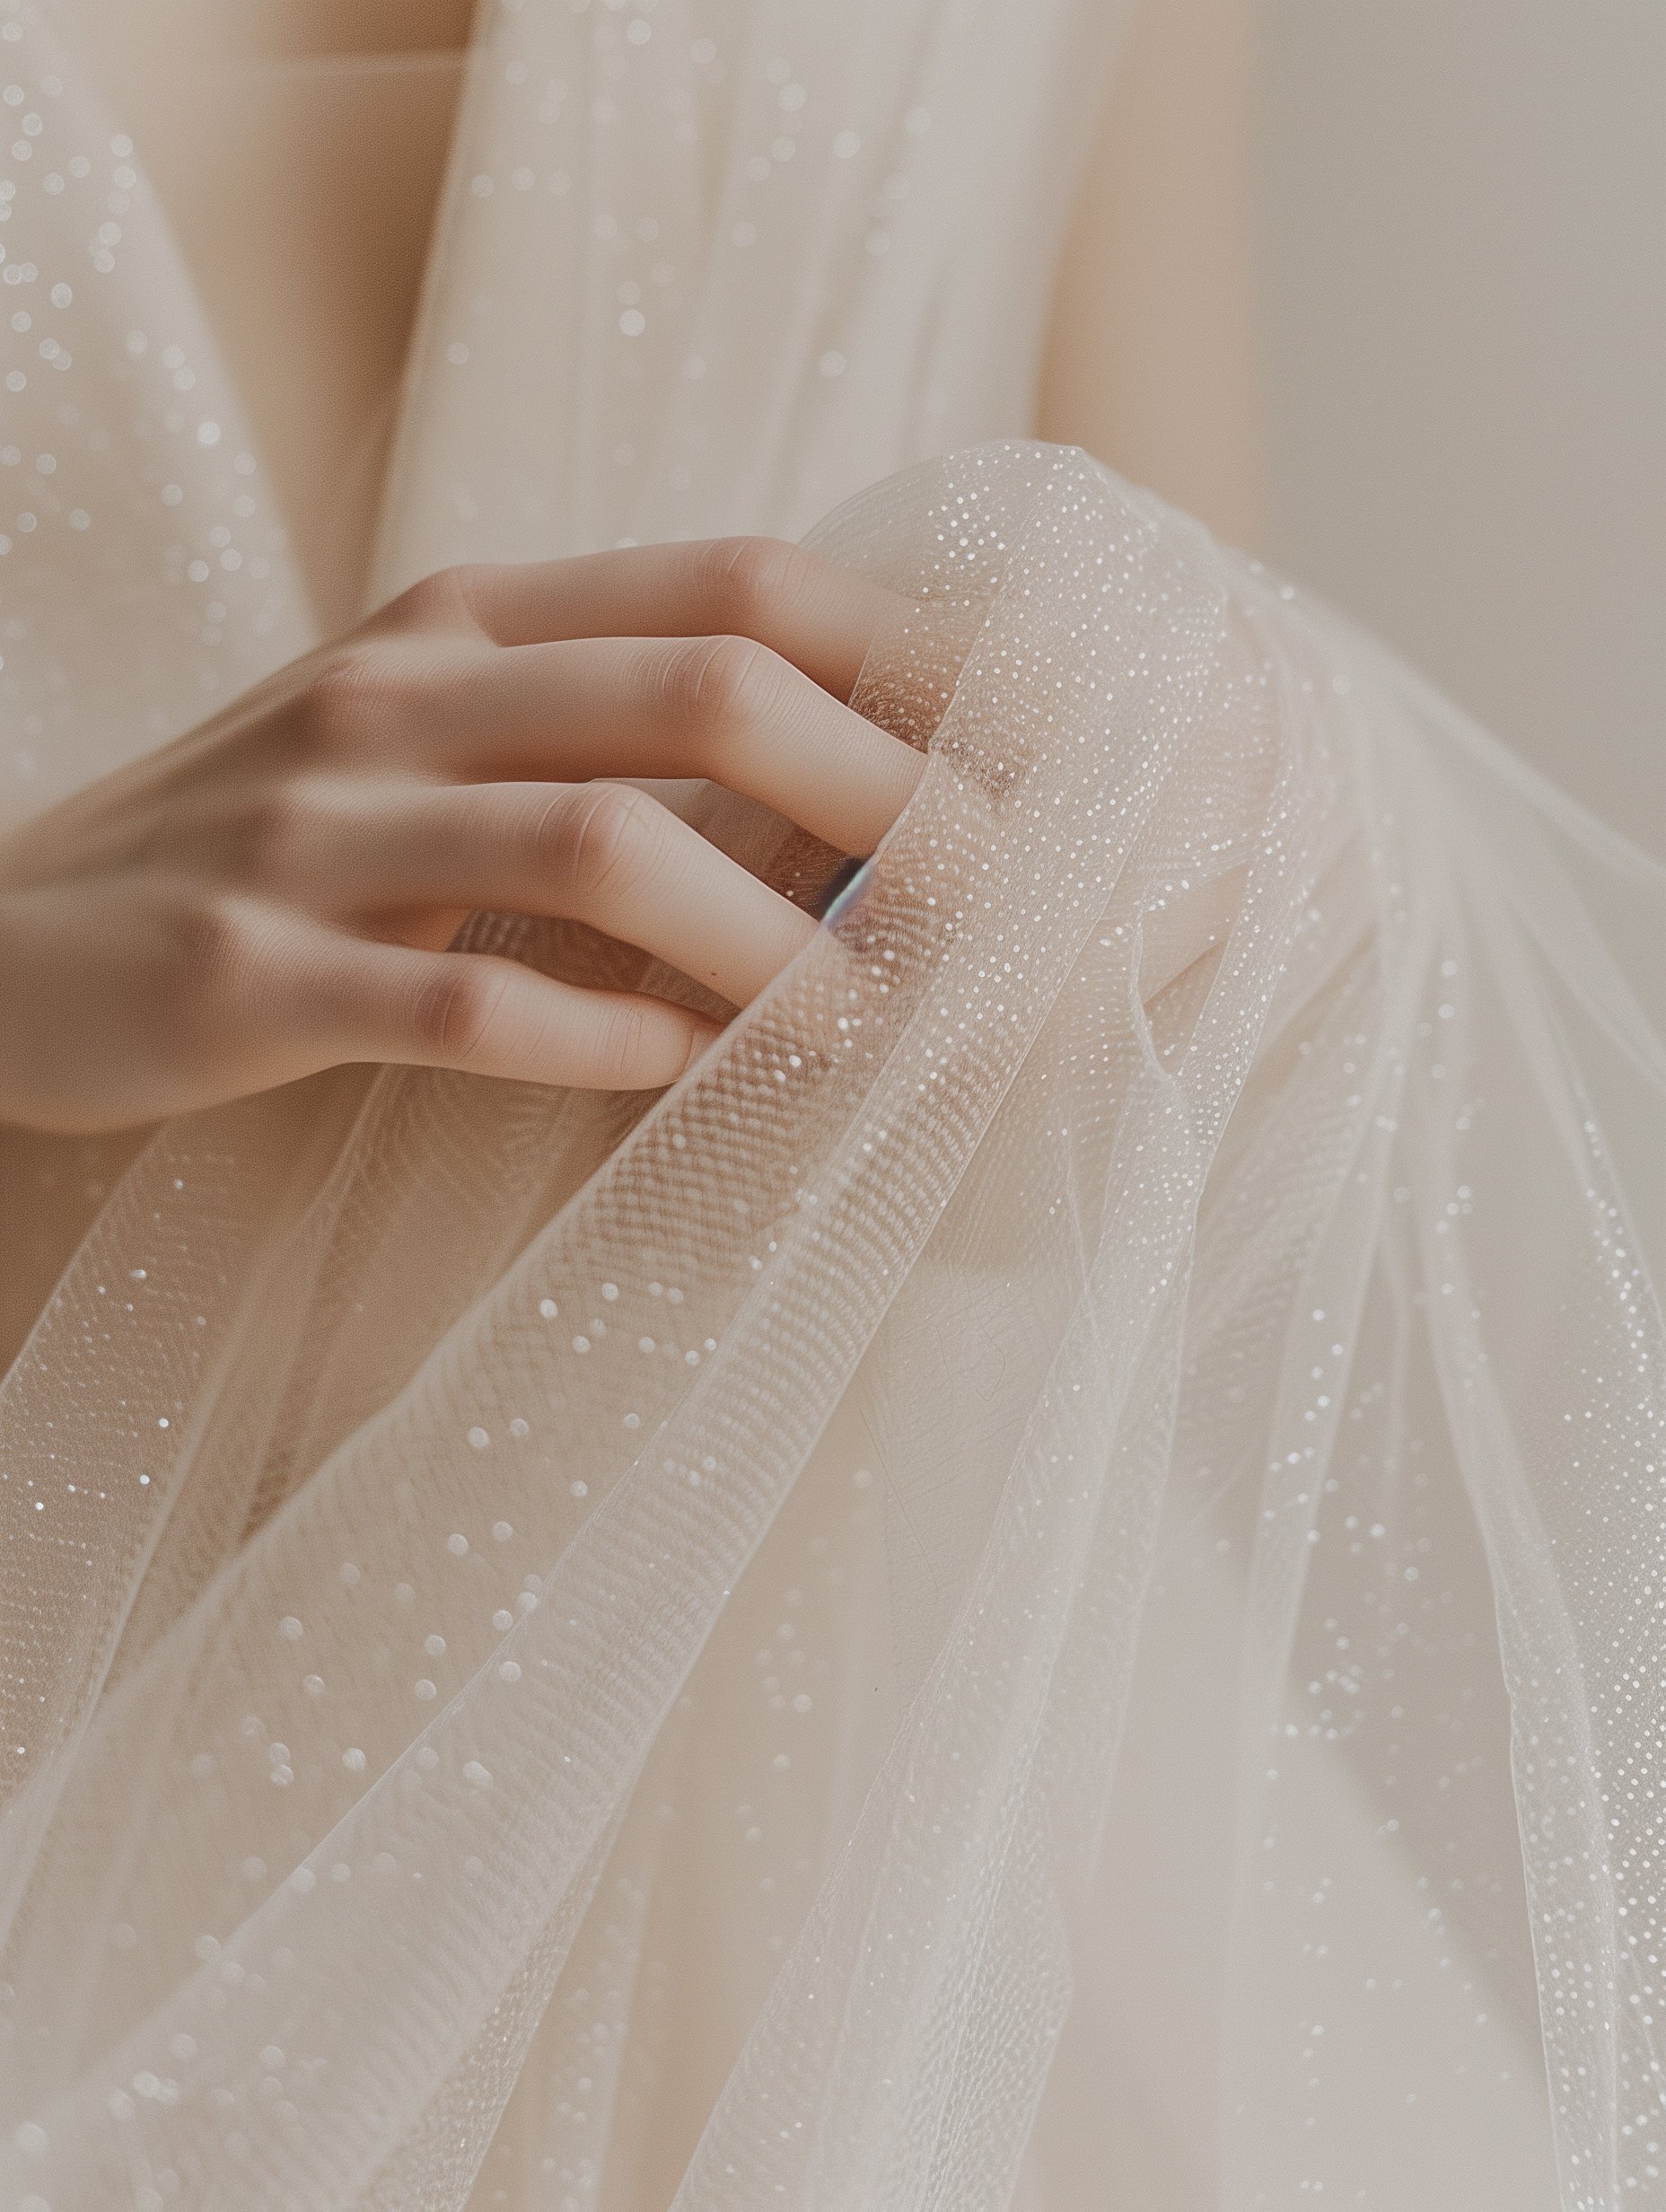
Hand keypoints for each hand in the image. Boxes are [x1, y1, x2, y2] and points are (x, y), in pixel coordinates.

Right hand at [0, 538, 920, 1133]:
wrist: (0, 935)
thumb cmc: (265, 843)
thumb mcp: (424, 737)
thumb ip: (598, 736)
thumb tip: (846, 794)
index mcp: (466, 617)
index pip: (735, 585)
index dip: (905, 655)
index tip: (1028, 750)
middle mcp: (402, 692)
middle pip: (703, 691)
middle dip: (886, 795)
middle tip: (997, 904)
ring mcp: (317, 828)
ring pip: (603, 847)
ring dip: (771, 944)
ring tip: (869, 1025)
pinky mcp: (249, 975)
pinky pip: (470, 1004)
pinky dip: (607, 1043)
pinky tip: (683, 1079)